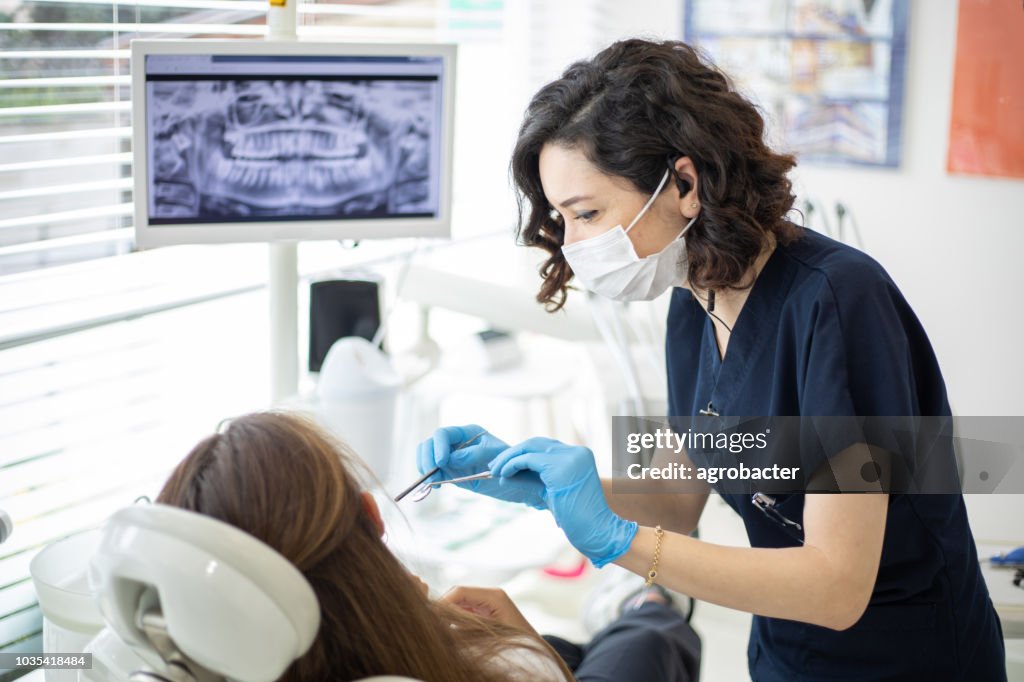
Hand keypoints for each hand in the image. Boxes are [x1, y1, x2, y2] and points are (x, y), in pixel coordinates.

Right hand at [415, 425, 545, 508]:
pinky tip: (434, 487)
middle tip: (432, 474)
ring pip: (427, 457)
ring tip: (432, 482)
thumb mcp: (495, 458)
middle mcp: (456, 443)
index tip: (442, 463)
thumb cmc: (510, 464)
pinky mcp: (450, 472)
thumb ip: (474, 455)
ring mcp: (451, 457)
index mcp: (467, 433)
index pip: (443, 434)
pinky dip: (429, 478)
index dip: (438, 447)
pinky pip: (433, 472)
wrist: (517, 481)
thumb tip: (451, 458)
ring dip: (425, 468)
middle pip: (430, 444)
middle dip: (427, 458)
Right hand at [439, 586, 537, 635]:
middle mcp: (490, 596)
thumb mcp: (488, 634)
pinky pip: (465, 612)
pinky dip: (456, 621)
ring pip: (460, 604)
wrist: (536, 653)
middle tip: (431, 624)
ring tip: (438, 628)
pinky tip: (449, 631)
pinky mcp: (486, 614)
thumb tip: (442, 622)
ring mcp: (488, 604)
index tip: (431, 617)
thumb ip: (465, 625)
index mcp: (494, 596)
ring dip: (448, 615)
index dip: (443, 603)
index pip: (459, 591)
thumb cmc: (517, 643)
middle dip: (443, 608)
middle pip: (458, 595)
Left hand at [488, 437, 637, 567]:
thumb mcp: (552, 491)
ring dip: (508, 458)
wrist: (597, 531)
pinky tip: (503, 475)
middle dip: (512, 453)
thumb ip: (534, 478)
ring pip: (529, 448)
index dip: (522, 453)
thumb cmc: (577, 518)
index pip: (544, 446)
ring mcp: (569, 457)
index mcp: (578, 455)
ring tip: (494, 471)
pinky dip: (512, 465)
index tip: (504, 464)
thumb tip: (506, 472)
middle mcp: (576, 452)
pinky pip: (528, 459)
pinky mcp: (560, 467)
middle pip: (536, 443)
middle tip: (494, 466)